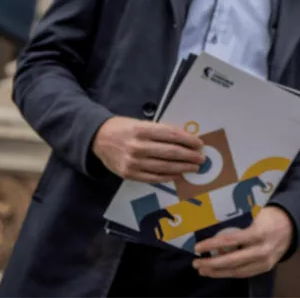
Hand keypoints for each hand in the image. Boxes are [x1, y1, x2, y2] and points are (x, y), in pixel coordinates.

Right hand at [91, 116, 205, 182]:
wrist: (99, 139)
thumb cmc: (124, 128)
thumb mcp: (141, 123)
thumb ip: (161, 131)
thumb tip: (185, 138)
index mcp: (142, 130)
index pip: (171, 135)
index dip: (188, 140)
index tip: (199, 144)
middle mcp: (137, 146)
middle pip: (170, 152)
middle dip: (189, 156)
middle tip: (201, 158)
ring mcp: (133, 162)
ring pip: (164, 167)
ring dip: (182, 168)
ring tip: (193, 168)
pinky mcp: (129, 174)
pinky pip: (153, 178)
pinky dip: (168, 177)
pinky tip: (177, 174)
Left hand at [192, 206, 293, 278]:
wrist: (292, 226)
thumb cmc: (270, 216)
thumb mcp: (256, 215)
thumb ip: (239, 227)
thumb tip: (217, 236)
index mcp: (258, 233)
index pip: (230, 241)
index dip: (212, 245)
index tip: (197, 247)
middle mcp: (262, 250)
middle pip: (232, 261)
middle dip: (212, 264)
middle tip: (196, 263)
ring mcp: (265, 261)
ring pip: (237, 271)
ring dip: (218, 272)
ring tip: (203, 270)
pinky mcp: (265, 268)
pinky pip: (244, 273)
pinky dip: (229, 273)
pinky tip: (218, 271)